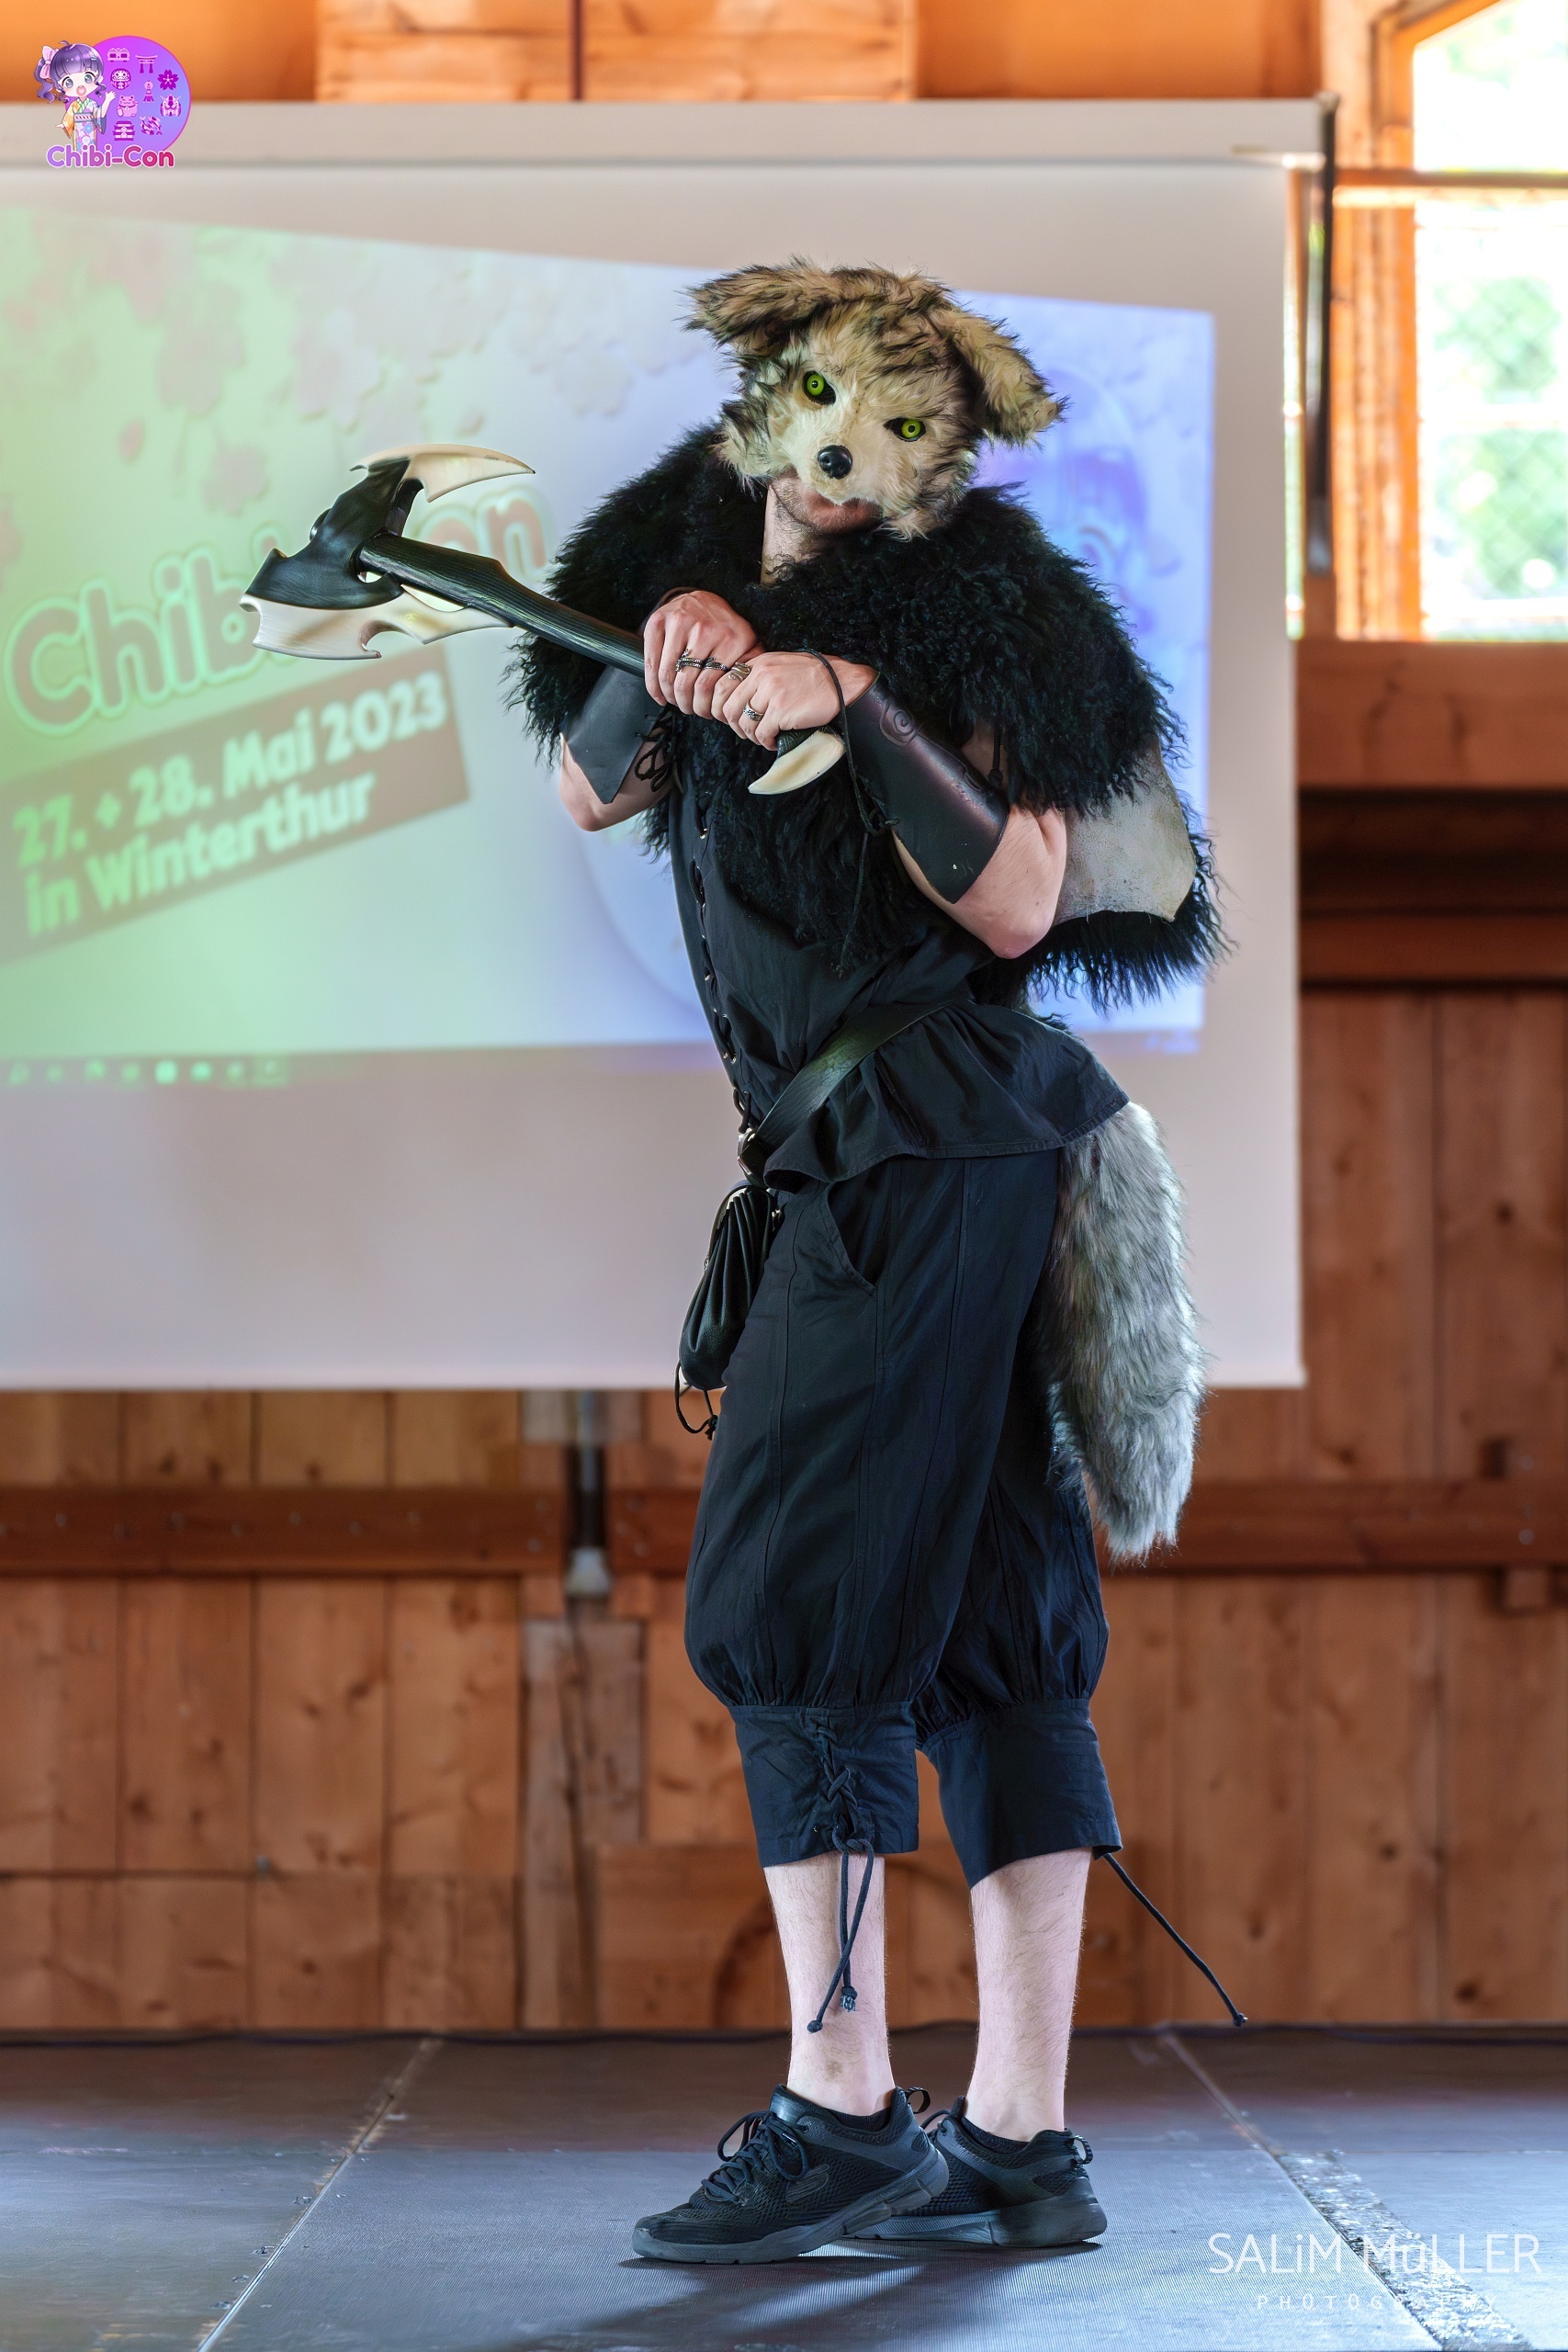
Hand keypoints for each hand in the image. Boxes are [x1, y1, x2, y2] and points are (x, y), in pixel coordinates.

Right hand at [644, 592, 759, 718]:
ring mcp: (679, 622)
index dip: (704, 706)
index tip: (704, 713)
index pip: (709, 685)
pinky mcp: (659, 621)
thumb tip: (745, 697)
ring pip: (667, 674)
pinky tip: (659, 694)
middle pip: (686, 682)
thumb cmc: (723, 628)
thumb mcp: (745, 645)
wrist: (703, 599)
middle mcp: (705, 628)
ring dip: (668, 695)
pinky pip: (651, 661)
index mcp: (731, 638)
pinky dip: (652, 684)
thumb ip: (750, 667)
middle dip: (685, 704)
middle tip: (688, 709)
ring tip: (675, 701)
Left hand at [711, 653, 875, 749]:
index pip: (723, 685)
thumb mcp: (783, 665)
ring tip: (765, 738)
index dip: (723, 706)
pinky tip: (774, 742)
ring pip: (745, 723)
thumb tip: (743, 697)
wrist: (842, 682)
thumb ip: (762, 675)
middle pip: (729, 708)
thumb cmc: (816, 676)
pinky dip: (766, 742)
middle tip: (749, 732)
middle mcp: (761, 675)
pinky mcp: (781, 711)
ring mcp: (770, 693)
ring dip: (753, 736)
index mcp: (759, 663)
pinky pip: (762, 733)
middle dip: (736, 725)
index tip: (734, 717)